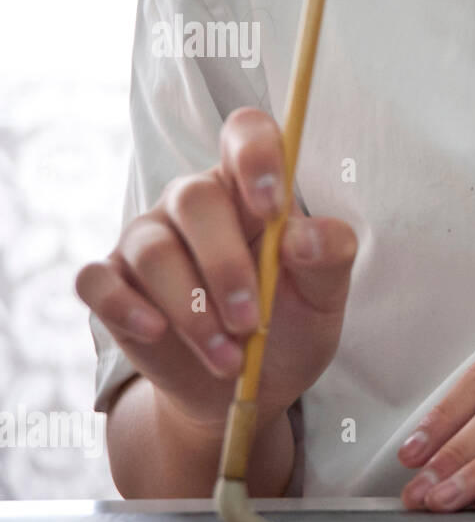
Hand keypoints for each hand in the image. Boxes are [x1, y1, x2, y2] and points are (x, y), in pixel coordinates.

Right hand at [75, 106, 357, 434]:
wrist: (249, 386)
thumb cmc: (291, 323)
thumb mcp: (326, 294)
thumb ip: (330, 255)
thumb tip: (301, 237)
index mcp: (250, 190)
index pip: (246, 135)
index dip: (256, 156)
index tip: (273, 206)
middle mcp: (193, 205)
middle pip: (195, 199)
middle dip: (225, 265)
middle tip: (251, 320)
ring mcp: (147, 240)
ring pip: (153, 251)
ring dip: (191, 309)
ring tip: (227, 356)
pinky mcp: (113, 283)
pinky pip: (96, 280)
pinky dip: (124, 307)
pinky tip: (157, 332)